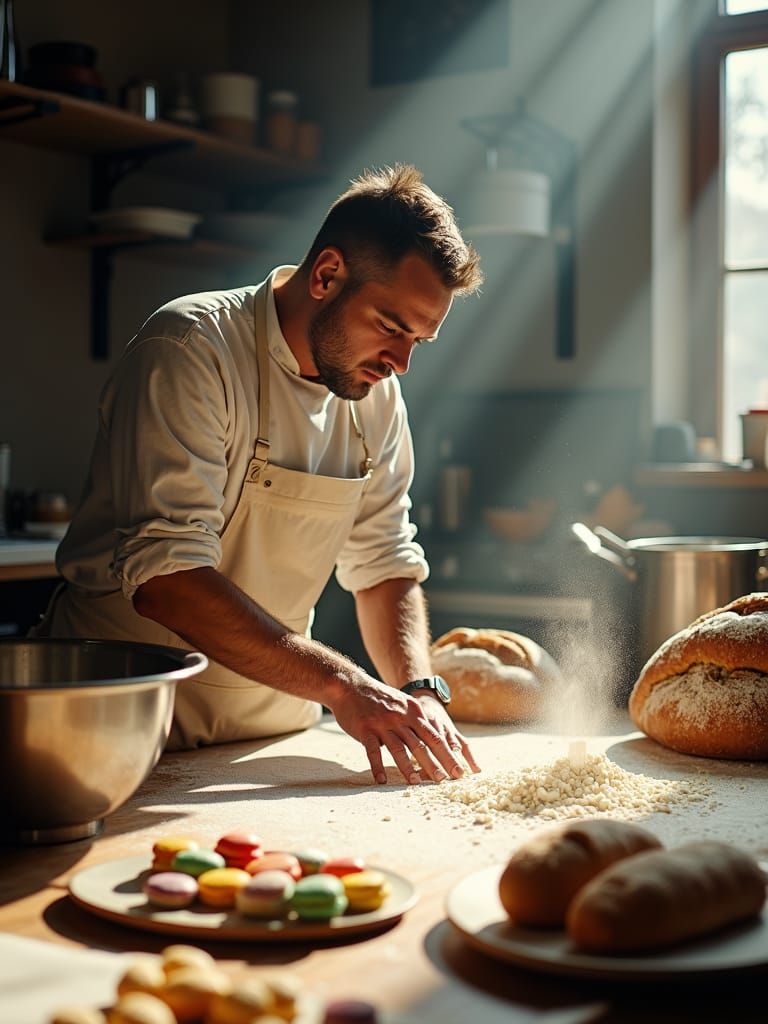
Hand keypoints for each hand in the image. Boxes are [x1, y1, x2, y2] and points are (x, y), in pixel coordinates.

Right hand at [328, 676, 480, 785]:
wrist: (351, 685)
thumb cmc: (379, 699)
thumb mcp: (403, 705)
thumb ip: (417, 722)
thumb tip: (435, 742)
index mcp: (414, 711)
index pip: (435, 736)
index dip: (448, 754)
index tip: (459, 770)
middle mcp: (401, 716)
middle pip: (422, 744)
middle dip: (436, 763)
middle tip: (446, 780)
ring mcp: (383, 723)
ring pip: (399, 748)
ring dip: (408, 767)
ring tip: (416, 783)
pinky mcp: (365, 729)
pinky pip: (372, 751)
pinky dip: (377, 767)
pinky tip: (381, 781)